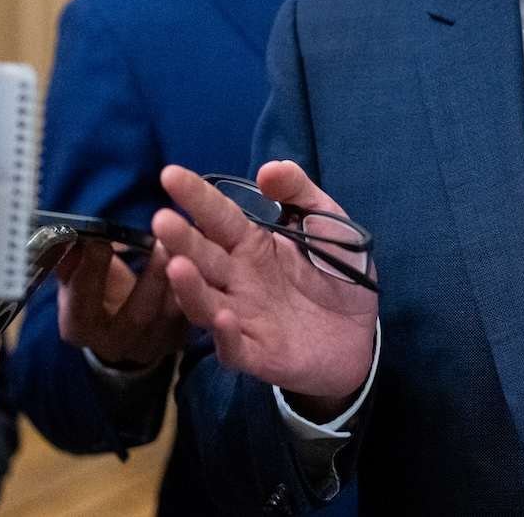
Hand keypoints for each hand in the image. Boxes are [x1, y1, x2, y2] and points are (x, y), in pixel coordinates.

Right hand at [55, 237, 187, 369]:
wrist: (118, 325)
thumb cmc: (93, 290)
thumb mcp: (74, 277)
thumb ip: (71, 261)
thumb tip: (69, 237)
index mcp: (79, 328)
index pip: (82, 305)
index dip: (90, 273)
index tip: (100, 240)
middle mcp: (115, 344)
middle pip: (136, 315)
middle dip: (150, 278)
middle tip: (162, 241)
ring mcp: (150, 345)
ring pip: (172, 314)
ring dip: (182, 280)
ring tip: (190, 245)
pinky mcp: (178, 339)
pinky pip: (193, 312)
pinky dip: (200, 285)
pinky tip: (205, 257)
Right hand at [152, 163, 376, 418]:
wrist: (362, 335)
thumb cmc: (337, 273)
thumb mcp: (328, 222)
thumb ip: (299, 192)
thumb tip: (267, 169)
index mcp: (251, 244)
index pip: (217, 216)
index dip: (196, 196)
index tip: (170, 174)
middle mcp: (238, 279)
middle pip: (203, 256)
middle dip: (181, 239)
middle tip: (161, 219)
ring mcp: (243, 317)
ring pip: (205, 302)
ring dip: (189, 286)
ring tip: (177, 266)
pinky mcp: (257, 354)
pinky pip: (234, 347)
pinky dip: (224, 334)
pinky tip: (223, 317)